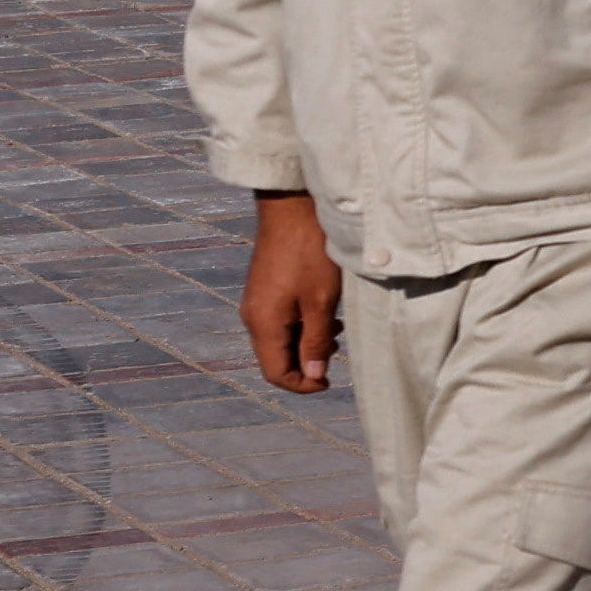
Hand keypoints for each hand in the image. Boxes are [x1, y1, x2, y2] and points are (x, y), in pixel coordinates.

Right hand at [240, 191, 344, 392]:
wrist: (292, 205)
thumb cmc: (310, 251)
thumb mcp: (321, 301)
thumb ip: (316, 341)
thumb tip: (313, 374)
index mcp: (263, 324)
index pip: (275, 373)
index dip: (302, 385)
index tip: (329, 382)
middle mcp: (253, 316)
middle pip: (276, 357)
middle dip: (306, 362)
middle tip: (337, 351)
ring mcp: (257, 300)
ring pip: (280, 338)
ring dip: (307, 341)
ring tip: (336, 330)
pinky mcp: (265, 286)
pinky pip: (281, 318)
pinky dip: (302, 324)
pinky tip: (325, 311)